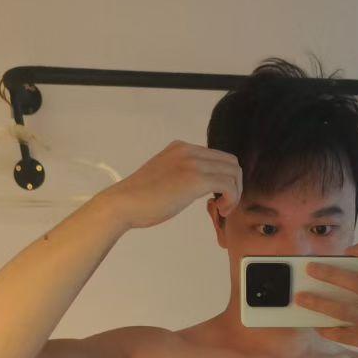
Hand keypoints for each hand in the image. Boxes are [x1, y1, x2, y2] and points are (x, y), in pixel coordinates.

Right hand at [99, 140, 241, 229]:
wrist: (123, 203)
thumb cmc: (141, 199)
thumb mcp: (166, 176)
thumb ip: (183, 173)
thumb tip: (201, 185)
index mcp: (181, 148)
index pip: (218, 157)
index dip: (225, 178)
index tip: (217, 197)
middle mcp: (189, 150)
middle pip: (231, 162)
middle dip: (234, 185)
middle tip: (224, 204)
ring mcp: (192, 163)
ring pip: (234, 173)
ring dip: (234, 194)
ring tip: (222, 209)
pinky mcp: (195, 179)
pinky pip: (229, 185)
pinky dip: (232, 199)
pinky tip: (220, 209)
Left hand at [295, 243, 357, 357]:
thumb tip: (357, 274)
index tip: (349, 251)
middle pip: (357, 282)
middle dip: (330, 273)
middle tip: (311, 268)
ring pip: (345, 311)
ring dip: (320, 303)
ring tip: (303, 298)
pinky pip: (346, 335)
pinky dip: (330, 330)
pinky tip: (318, 326)